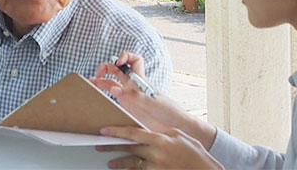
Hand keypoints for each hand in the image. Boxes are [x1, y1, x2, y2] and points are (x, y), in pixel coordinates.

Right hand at [91, 52, 218, 149]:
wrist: (172, 128)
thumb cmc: (168, 112)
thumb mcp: (152, 102)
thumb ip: (134, 96)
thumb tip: (116, 90)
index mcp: (141, 80)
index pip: (134, 60)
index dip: (126, 56)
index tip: (119, 61)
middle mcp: (133, 86)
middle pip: (118, 70)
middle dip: (107, 67)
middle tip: (99, 73)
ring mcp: (128, 96)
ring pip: (111, 83)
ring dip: (101, 80)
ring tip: (91, 81)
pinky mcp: (126, 107)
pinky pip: (112, 97)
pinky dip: (103, 94)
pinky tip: (95, 93)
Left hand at [97, 126, 222, 169]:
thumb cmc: (195, 154)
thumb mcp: (179, 136)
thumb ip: (162, 133)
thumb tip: (149, 133)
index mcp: (160, 139)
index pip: (132, 133)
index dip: (116, 131)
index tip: (104, 130)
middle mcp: (155, 154)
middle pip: (129, 148)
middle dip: (113, 146)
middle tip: (100, 145)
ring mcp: (155, 167)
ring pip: (132, 163)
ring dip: (119, 162)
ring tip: (110, 162)